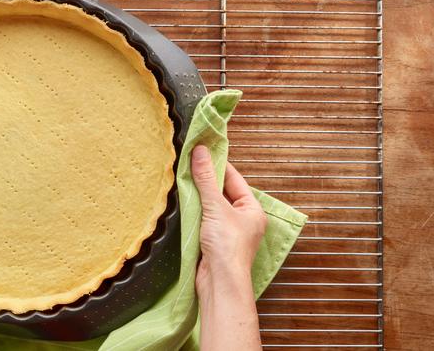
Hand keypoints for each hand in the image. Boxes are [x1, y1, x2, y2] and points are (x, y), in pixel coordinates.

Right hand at [191, 145, 265, 350]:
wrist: (220, 282)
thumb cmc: (227, 246)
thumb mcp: (216, 207)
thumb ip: (206, 179)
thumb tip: (200, 151)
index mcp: (252, 209)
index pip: (234, 179)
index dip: (218, 164)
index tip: (201, 151)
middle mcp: (243, 219)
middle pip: (222, 192)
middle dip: (206, 181)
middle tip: (187, 164)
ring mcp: (229, 232)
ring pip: (212, 207)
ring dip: (199, 197)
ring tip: (182, 181)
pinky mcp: (215, 243)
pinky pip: (204, 220)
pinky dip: (195, 212)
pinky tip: (183, 205)